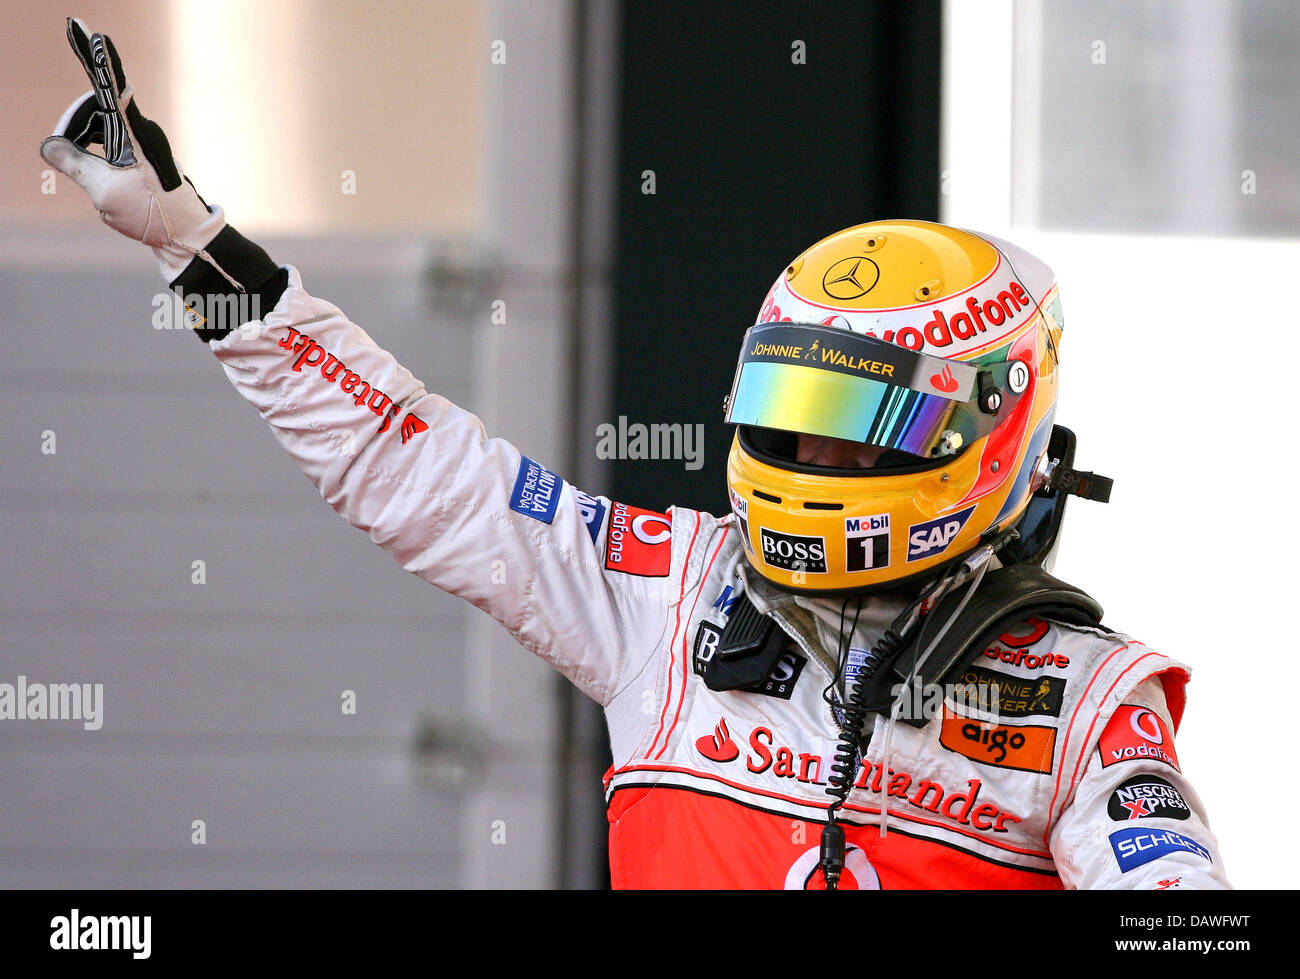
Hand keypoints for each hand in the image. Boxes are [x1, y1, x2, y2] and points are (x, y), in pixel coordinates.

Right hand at [40, 17, 225, 283]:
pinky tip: (104, 184)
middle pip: (94, 108)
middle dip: (73, 125)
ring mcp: (142, 142)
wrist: (188, 238)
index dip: (96, 59)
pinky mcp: (141, 156)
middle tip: (63, 151)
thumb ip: (72, 163)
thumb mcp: (104, 193)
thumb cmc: (154, 215)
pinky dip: (95, 159)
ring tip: (98, 181)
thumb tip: (50, 144)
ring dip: (84, 149)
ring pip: (98, 129)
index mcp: (137, 133)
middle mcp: (142, 130)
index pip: (112, 88)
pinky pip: (107, 145)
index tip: (86, 30)